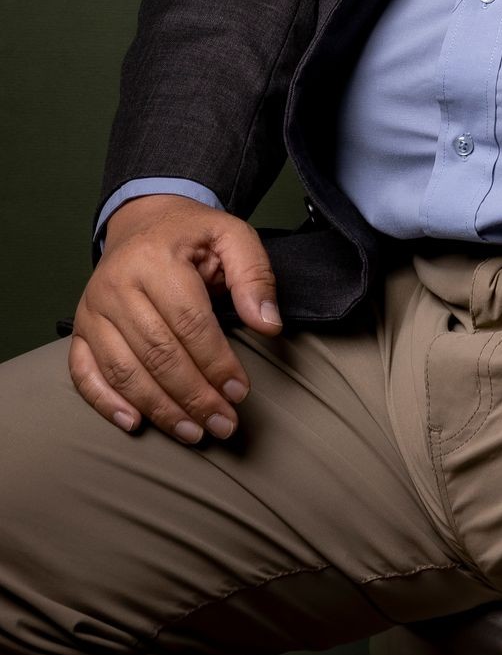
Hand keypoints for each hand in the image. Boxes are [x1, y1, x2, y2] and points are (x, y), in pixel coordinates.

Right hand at [66, 193, 281, 446]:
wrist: (142, 221)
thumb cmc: (192, 235)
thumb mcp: (231, 235)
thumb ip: (254, 275)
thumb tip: (269, 325)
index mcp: (156, 259)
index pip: (189, 322)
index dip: (216, 361)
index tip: (240, 391)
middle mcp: (116, 285)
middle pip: (157, 353)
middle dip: (194, 395)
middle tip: (223, 424)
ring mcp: (92, 310)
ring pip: (124, 370)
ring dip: (160, 409)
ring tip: (194, 432)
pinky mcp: (79, 329)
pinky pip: (84, 373)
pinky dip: (105, 403)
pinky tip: (134, 424)